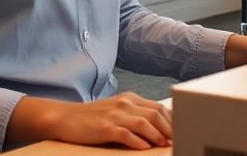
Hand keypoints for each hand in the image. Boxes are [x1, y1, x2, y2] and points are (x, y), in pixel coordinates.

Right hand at [8, 92, 170, 150]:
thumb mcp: (117, 110)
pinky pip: (125, 133)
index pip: (158, 107)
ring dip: (157, 134)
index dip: (172, 120)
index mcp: (130, 99)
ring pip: (143, 122)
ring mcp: (114, 115)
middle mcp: (125, 104)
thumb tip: (158, 127)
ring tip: (164, 144)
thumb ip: (135, 114)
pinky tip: (144, 147)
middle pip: (155, 114)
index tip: (181, 131)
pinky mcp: (104, 128)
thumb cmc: (93, 117)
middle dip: (169, 128)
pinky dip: (137, 140)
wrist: (65, 117)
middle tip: (177, 140)